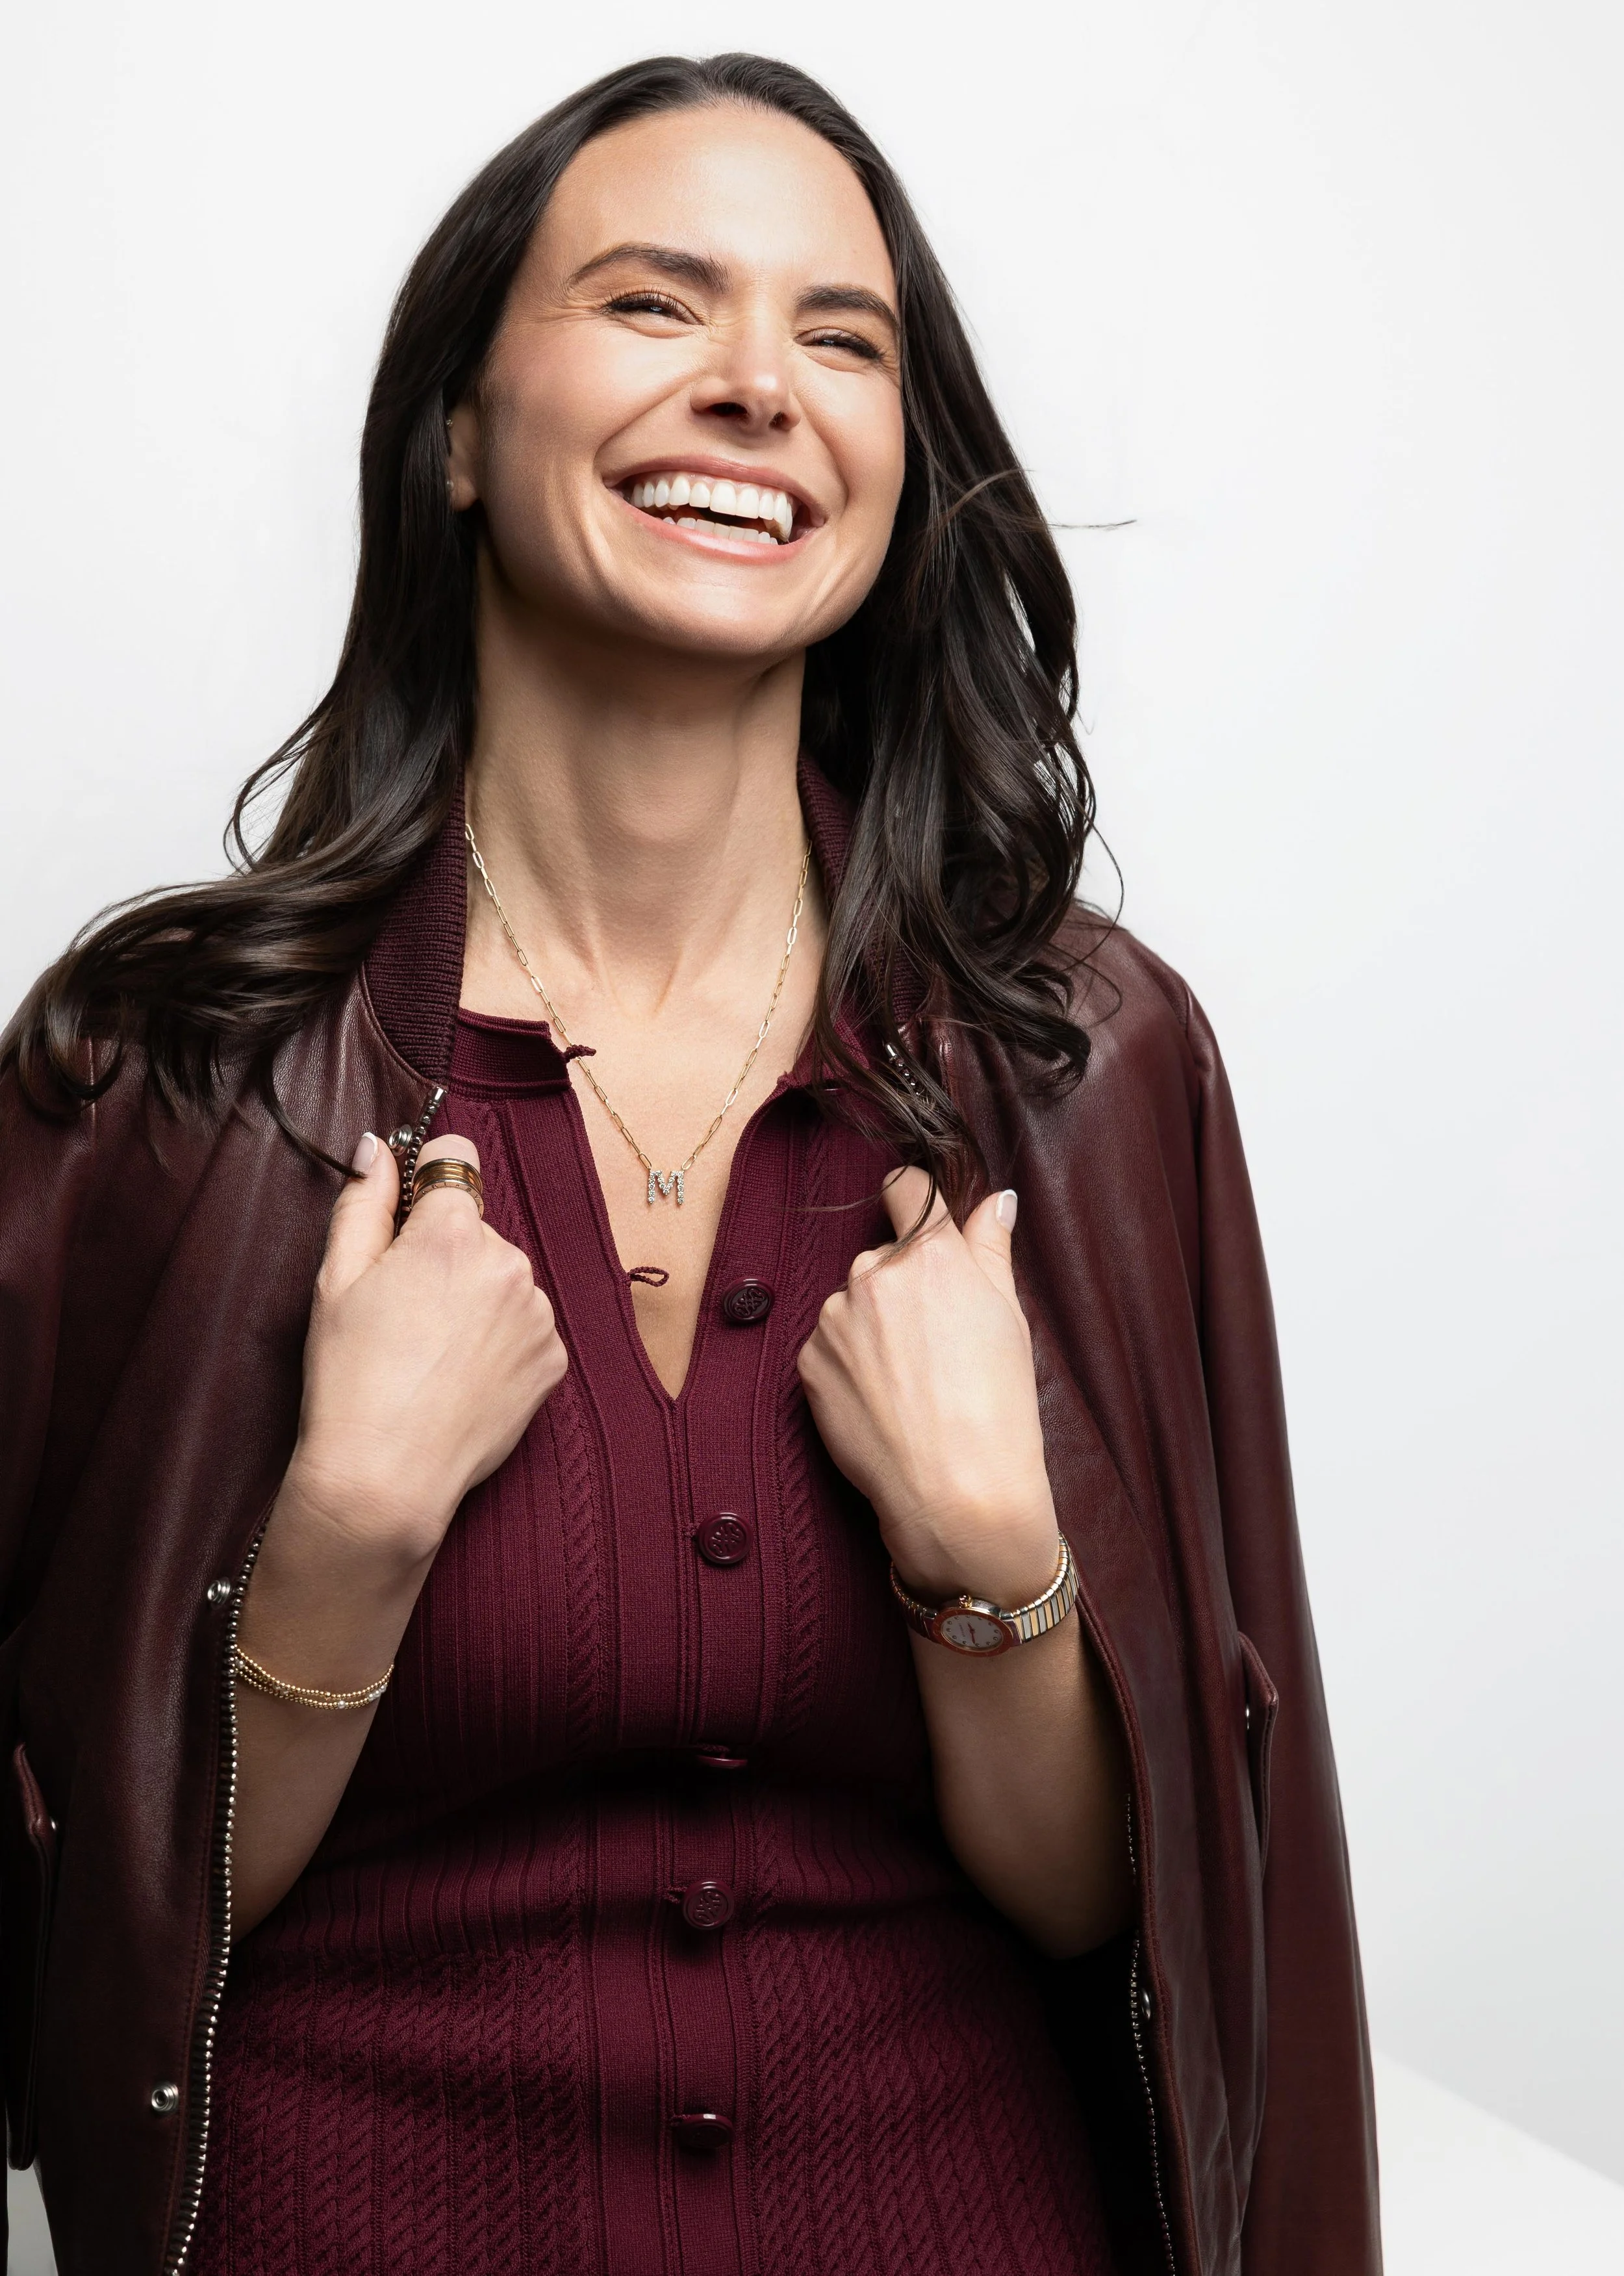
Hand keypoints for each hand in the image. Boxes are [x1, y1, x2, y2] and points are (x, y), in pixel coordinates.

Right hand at [283, 1130, 566, 1572]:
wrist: (387, 1477)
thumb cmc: (350, 1378)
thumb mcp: (336, 1280)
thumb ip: (363, 1201)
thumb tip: (380, 1148)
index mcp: (453, 1231)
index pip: (454, 1158)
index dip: (424, 1185)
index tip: (405, 1218)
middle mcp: (509, 1261)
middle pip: (475, 1230)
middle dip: (444, 1254)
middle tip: (403, 1313)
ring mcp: (538, 1312)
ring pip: (501, 1280)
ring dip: (474, 1300)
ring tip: (430, 1354)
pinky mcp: (553, 1358)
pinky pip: (524, 1327)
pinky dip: (498, 1343)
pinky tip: (459, 1378)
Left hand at [796, 1169, 1059, 1606]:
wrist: (956, 1490)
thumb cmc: (997, 1405)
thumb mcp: (1009, 1317)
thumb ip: (991, 1248)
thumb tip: (996, 1201)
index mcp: (929, 1253)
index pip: (908, 1187)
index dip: (917, 1199)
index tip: (923, 1219)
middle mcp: (872, 1273)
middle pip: (884, 1256)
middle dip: (904, 1284)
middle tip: (937, 1340)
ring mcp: (834, 1317)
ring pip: (855, 1302)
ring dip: (874, 1324)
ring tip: (911, 1380)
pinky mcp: (809, 1360)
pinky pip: (831, 1344)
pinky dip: (851, 1363)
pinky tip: (884, 1399)